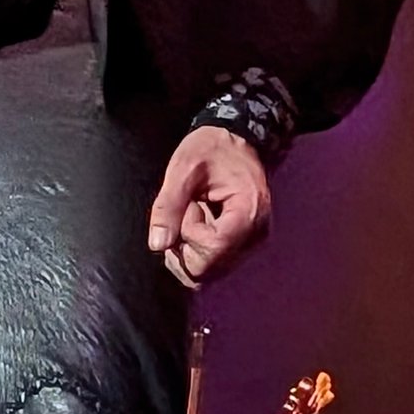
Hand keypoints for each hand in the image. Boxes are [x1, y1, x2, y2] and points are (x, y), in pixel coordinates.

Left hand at [147, 125, 271, 288]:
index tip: (191, 203)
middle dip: (185, 245)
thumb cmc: (213, 147)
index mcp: (248, 211)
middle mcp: (256, 234)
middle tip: (187, 211)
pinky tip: (196, 228)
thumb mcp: (184, 167)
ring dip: (189, 251)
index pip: (213, 248)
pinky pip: (213, 266)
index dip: (190, 231)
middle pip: (208, 269)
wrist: (236, 140)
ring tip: (192, 217)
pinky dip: (196, 253)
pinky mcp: (244, 246)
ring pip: (208, 273)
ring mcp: (252, 243)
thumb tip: (158, 244)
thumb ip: (169, 205)